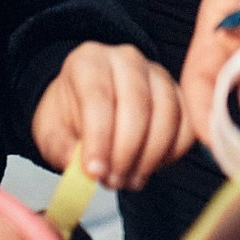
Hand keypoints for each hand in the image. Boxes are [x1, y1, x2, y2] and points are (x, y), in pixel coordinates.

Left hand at [32, 41, 191, 190]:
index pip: (98, 96)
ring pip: (167, 114)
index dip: (99, 137)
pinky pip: (187, 123)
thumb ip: (63, 150)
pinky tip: (149, 166)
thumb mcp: (51, 133)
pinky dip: (172, 152)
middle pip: (137, 104)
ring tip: (128, 179)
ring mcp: (157, 73)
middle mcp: (126, 59)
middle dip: (126, 151)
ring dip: (149, 156)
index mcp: (89, 61)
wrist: (85, 108)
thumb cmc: (69, 118)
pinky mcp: (178, 93)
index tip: (95, 171)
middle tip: (112, 181)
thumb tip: (84, 172)